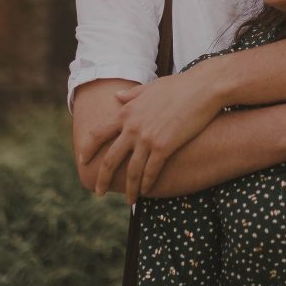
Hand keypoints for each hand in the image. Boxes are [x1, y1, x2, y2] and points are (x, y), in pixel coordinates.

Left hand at [84, 66, 224, 202]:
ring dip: (128, 188)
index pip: (98, 134)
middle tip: (98, 190)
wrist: (202, 88)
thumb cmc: (179, 86)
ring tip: (128, 200)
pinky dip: (147, 183)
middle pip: (109, 158)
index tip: (83, 160)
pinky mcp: (163, 146)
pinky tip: (146, 191)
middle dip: (102, 177)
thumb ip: (132, 95)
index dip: (88, 149)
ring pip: (131, 171)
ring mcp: (147, 138)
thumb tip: (117, 96)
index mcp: (126, 112)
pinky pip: (151, 171)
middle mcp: (132, 127)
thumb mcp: (150, 88)